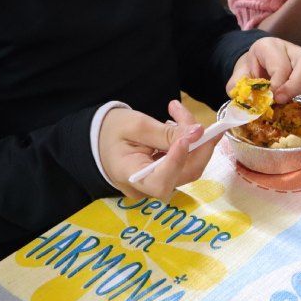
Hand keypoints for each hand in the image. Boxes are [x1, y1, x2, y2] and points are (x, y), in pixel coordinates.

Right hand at [98, 100, 216, 201]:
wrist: (101, 139)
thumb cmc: (112, 131)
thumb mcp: (136, 125)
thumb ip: (166, 133)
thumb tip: (198, 133)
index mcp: (129, 176)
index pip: (160, 182)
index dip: (177, 162)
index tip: (186, 137)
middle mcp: (147, 188)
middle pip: (184, 174)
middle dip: (198, 145)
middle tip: (198, 120)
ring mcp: (159, 185)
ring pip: (189, 166)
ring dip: (194, 139)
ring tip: (178, 112)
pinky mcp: (167, 178)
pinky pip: (186, 163)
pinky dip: (189, 143)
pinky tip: (180, 124)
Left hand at [229, 37, 300, 103]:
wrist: (256, 67)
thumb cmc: (251, 73)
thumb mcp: (239, 78)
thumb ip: (239, 86)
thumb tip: (245, 96)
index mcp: (270, 46)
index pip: (280, 61)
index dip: (278, 80)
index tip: (273, 96)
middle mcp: (292, 48)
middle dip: (296, 82)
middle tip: (284, 99)